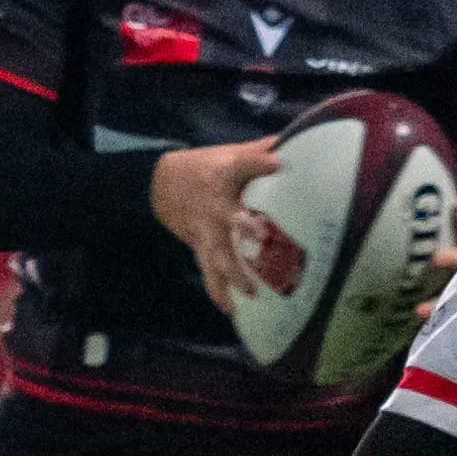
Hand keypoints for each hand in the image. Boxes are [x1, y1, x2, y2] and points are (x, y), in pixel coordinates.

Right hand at [153, 138, 293, 309]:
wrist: (160, 183)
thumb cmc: (204, 167)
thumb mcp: (229, 153)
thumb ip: (261, 152)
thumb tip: (296, 147)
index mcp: (226, 174)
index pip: (243, 163)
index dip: (258, 162)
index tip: (276, 164)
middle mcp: (217, 204)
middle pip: (231, 217)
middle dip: (247, 229)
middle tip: (264, 239)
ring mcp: (207, 228)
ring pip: (219, 252)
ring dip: (235, 273)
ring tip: (252, 292)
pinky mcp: (199, 244)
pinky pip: (209, 269)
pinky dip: (218, 289)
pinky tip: (229, 308)